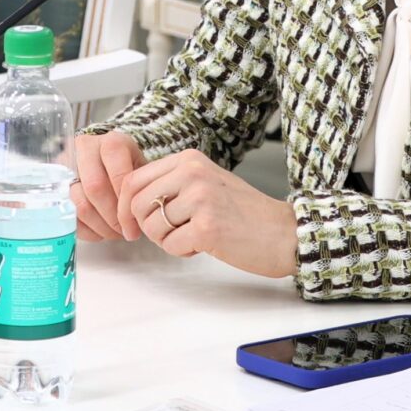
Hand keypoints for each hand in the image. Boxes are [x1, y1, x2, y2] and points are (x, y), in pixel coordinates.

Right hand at [71, 130, 146, 240]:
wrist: (109, 166)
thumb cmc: (131, 171)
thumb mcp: (141, 174)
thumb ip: (139, 191)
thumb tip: (134, 223)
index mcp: (112, 143)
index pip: (118, 173)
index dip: (126, 203)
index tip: (134, 223)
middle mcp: (86, 147)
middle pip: (95, 188)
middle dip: (112, 217)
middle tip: (124, 232)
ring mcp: (67, 165)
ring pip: (80, 204)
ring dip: (100, 226)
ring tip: (115, 232)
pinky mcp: (56, 185)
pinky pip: (70, 216)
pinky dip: (87, 230)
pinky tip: (101, 230)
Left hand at [118, 148, 296, 277]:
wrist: (283, 232)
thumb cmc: (244, 212)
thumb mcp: (205, 183)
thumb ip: (171, 184)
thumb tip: (130, 199)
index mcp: (189, 159)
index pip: (133, 179)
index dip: (126, 206)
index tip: (132, 223)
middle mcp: (192, 173)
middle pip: (137, 203)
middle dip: (145, 226)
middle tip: (169, 234)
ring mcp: (200, 199)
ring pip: (152, 227)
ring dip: (167, 240)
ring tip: (193, 236)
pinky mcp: (206, 227)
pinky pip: (171, 245)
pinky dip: (183, 251)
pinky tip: (204, 245)